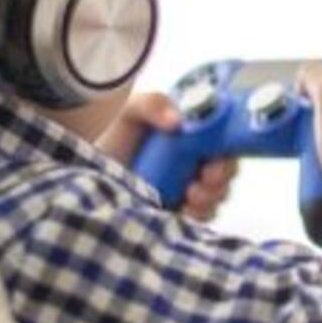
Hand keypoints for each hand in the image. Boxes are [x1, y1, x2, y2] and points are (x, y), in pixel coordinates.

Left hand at [99, 91, 238, 221]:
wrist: (93, 171)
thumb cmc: (116, 139)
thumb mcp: (132, 113)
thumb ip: (152, 105)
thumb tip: (176, 122)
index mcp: (194, 135)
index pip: (225, 141)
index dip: (228, 149)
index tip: (215, 158)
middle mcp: (198, 162)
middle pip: (226, 171)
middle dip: (220, 177)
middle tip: (205, 178)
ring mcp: (191, 189)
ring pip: (217, 196)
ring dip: (210, 197)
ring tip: (190, 197)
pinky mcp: (180, 212)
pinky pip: (201, 218)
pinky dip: (198, 216)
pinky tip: (184, 211)